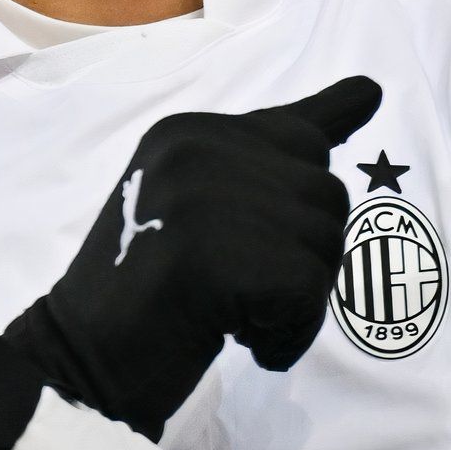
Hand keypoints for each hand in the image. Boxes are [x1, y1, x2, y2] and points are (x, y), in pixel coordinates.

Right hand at [2, 76, 379, 438]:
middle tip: (244, 293)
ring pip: (325, 244)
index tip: (369, 95)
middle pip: (325, 194)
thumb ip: (270, 161)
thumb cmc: (146, 295)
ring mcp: (206, 196)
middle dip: (305, 256)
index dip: (335, 125)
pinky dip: (288, 332)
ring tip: (234, 315)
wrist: (80, 359)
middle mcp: (198, 148)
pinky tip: (240, 340)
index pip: (295, 130)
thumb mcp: (202, 208)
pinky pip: (309, 292)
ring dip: (297, 300)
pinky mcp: (218, 253)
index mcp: (189, 134)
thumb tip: (370, 90)